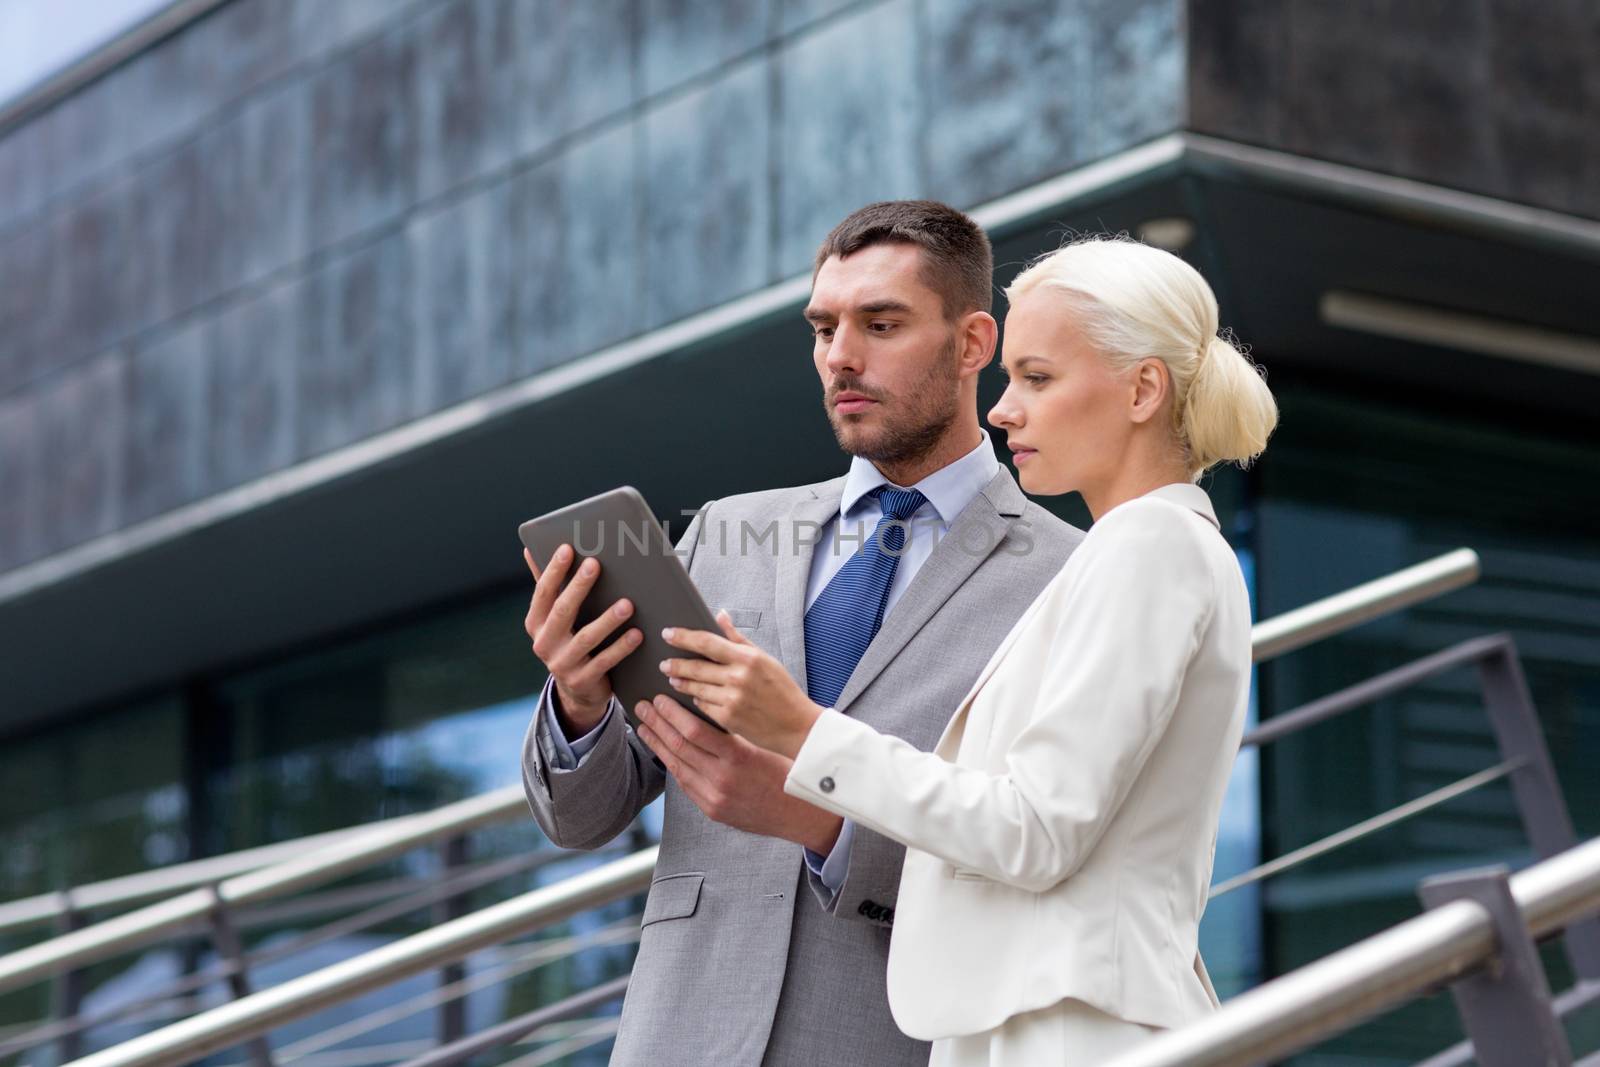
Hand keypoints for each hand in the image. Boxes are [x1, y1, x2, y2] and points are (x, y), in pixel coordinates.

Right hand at [523, 545, 642, 734]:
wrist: (578, 691)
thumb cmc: (569, 641)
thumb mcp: (554, 618)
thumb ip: (546, 586)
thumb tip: (528, 550)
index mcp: (535, 623)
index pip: (543, 593)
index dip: (553, 571)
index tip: (567, 548)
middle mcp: (543, 644)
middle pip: (562, 611)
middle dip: (578, 586)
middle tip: (596, 564)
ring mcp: (561, 665)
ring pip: (586, 638)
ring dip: (608, 620)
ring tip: (627, 603)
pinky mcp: (582, 681)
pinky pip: (604, 661)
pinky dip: (621, 647)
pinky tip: (637, 634)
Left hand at [635, 694, 842, 853]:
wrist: (800, 814)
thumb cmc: (787, 771)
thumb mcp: (764, 745)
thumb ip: (735, 732)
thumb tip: (707, 707)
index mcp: (738, 758)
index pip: (694, 731)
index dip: (672, 713)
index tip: (659, 699)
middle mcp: (722, 779)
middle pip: (679, 747)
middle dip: (657, 724)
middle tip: (642, 707)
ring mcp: (715, 798)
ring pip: (676, 766)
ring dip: (657, 744)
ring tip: (644, 726)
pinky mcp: (713, 811)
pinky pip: (686, 784)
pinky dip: (672, 764)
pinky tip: (663, 751)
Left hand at [659, 611, 823, 758]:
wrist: (796, 725)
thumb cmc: (782, 690)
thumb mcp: (764, 658)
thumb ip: (738, 638)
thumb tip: (720, 615)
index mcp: (748, 658)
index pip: (707, 642)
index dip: (683, 636)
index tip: (668, 633)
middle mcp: (738, 677)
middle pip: (695, 666)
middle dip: (675, 664)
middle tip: (664, 663)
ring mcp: (731, 699)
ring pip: (695, 687)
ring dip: (681, 682)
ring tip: (674, 678)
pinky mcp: (727, 718)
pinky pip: (702, 705)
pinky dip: (696, 699)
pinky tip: (694, 696)